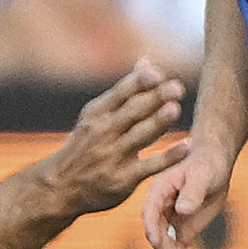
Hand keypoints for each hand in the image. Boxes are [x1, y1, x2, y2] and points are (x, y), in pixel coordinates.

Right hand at [40, 62, 187, 219]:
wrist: (60, 187)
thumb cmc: (86, 145)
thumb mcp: (97, 116)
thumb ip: (125, 91)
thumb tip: (147, 61)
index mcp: (97, 114)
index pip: (120, 94)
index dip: (138, 83)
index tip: (157, 74)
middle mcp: (103, 132)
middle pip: (132, 112)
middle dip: (154, 99)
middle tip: (176, 88)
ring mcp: (113, 156)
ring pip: (140, 136)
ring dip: (158, 122)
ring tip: (176, 109)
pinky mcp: (123, 179)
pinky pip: (150, 166)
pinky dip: (169, 157)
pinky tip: (187, 147)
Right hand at [139, 130, 234, 248]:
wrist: (215, 164)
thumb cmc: (207, 163)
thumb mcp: (202, 174)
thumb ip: (192, 191)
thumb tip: (181, 210)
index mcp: (158, 193)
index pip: (149, 216)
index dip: (152, 231)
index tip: (159, 245)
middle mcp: (159, 211)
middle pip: (157, 238)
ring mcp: (170, 224)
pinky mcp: (182, 232)